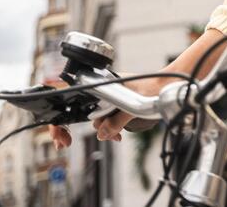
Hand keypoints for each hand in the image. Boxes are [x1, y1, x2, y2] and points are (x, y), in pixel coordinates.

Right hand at [48, 75, 167, 148]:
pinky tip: (118, 135)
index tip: (61, 136)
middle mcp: (100, 89)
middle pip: (77, 110)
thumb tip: (101, 134)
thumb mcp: (135, 105)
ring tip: (115, 137)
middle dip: (72, 128)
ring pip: (93, 117)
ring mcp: (107, 96)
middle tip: (65, 143)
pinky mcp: (115, 103)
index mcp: (99, 84)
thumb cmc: (154, 86)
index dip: (58, 118)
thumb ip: (117, 120)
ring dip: (100, 130)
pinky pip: (104, 118)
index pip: (67, 97)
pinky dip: (109, 128)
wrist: (168, 84)